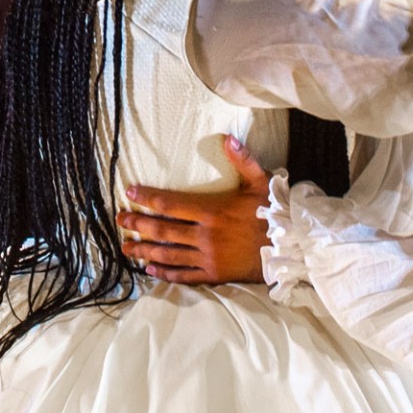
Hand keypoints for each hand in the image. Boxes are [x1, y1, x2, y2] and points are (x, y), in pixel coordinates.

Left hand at [117, 136, 270, 283]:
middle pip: (163, 230)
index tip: (130, 193)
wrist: (291, 247)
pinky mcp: (214, 274)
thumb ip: (243, 160)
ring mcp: (208, 257)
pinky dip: (166, 273)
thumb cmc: (275, 212)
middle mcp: (205, 235)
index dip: (147, 198)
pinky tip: (151, 270)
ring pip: (169, 254)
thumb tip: (228, 137)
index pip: (170, 204)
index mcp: (212, 211)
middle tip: (120, 219)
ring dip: (145, 250)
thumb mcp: (261, 181)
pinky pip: (185, 275)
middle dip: (138, 224)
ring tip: (126, 247)